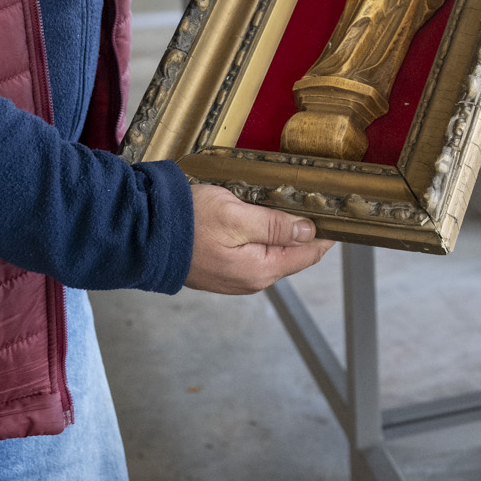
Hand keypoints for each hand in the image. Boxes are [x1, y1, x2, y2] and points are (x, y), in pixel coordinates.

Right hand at [183, 183, 330, 293]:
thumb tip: (309, 231)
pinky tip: (257, 217)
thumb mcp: (237, 215)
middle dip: (304, 230)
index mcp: (260, 270)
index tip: (337, 213)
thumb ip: (276, 225)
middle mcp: (251, 280)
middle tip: (311, 200)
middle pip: (292, 254)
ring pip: (273, 252)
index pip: (309, 254)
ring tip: (286, 205)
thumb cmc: (187, 222)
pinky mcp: (222, 269)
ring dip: (281, 231)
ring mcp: (236, 277)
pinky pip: (253, 253)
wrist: (144, 234)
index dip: (325, 233)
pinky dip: (261, 236)